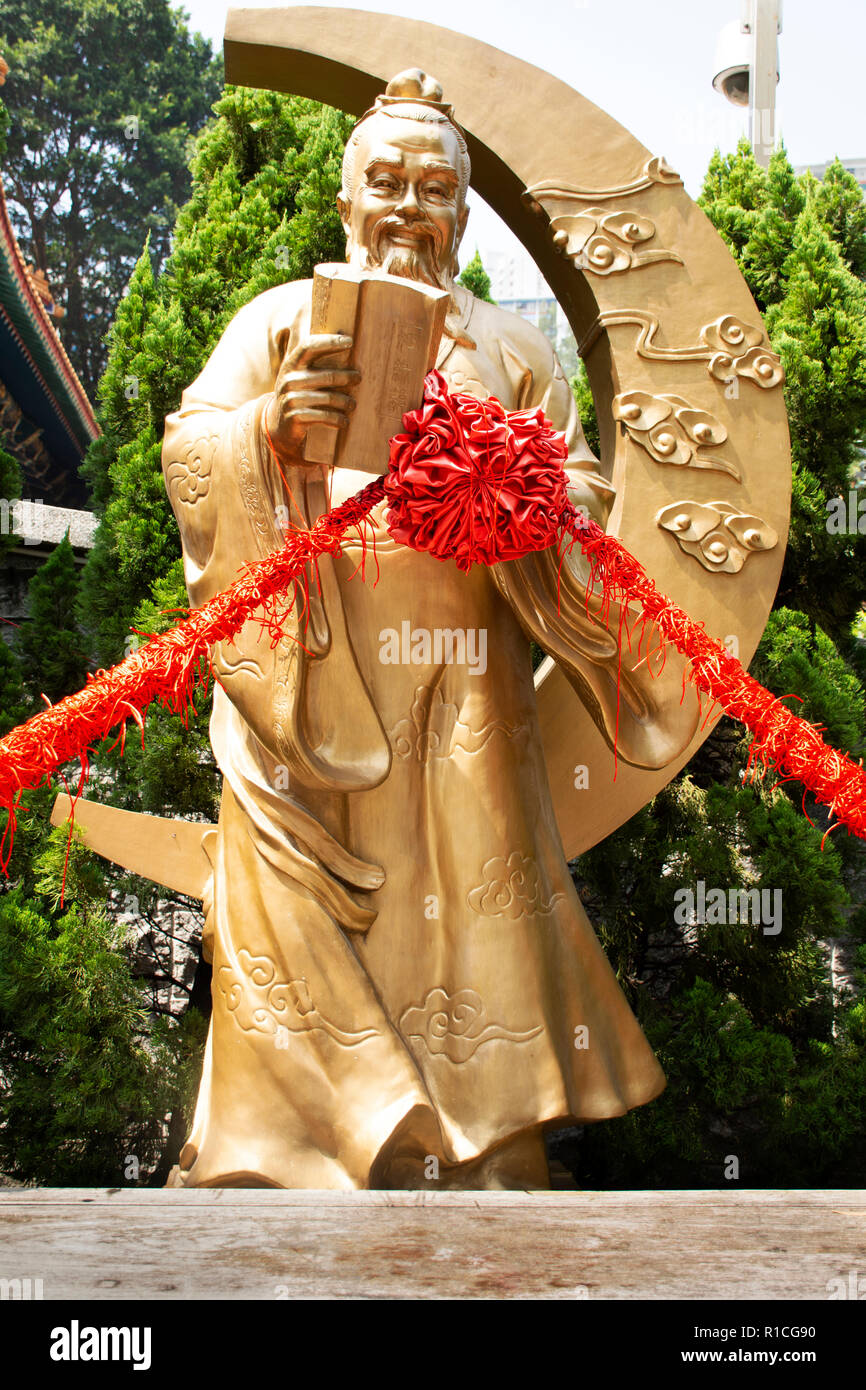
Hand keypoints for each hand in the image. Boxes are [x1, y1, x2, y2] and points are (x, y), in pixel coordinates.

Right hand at [264, 333, 359, 463]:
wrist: (277, 422)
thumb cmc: (297, 393)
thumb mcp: (298, 374)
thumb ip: (312, 361)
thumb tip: (344, 343)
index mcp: (291, 364)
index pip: (310, 346)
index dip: (330, 342)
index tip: (349, 341)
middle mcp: (290, 380)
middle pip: (327, 376)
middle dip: (347, 377)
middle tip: (358, 378)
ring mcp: (292, 399)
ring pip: (329, 398)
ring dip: (346, 402)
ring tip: (352, 404)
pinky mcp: (296, 417)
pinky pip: (325, 416)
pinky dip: (338, 419)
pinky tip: (344, 422)